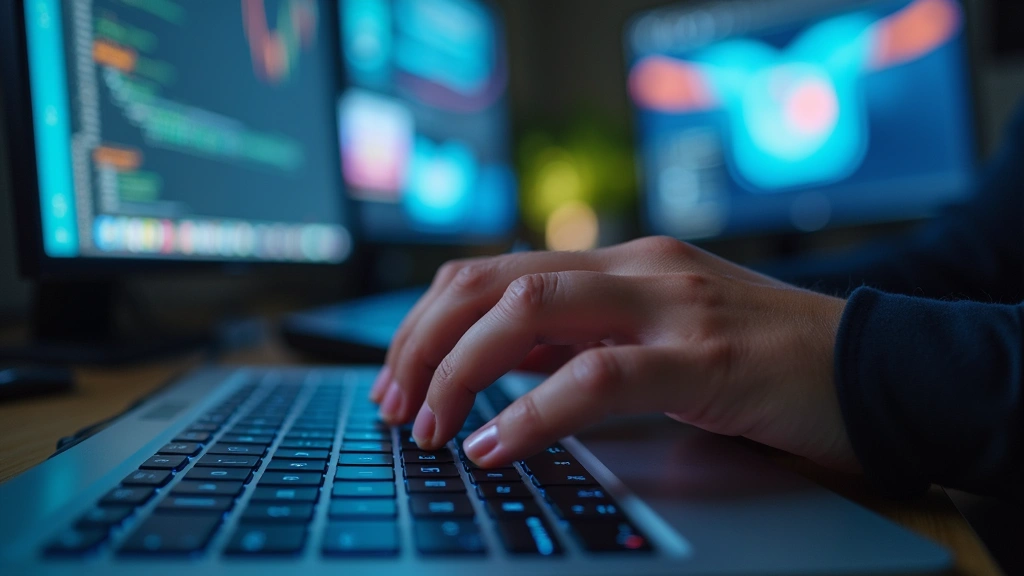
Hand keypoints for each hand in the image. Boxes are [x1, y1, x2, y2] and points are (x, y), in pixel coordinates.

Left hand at [370, 237, 858, 470]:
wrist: (874, 365)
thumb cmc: (761, 359)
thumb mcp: (657, 336)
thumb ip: (584, 339)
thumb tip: (496, 369)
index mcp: (619, 263)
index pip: (492, 272)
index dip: (428, 321)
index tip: (397, 375)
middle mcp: (634, 268)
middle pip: (489, 281)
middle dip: (423, 341)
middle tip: (394, 403)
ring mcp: (668, 304)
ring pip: (527, 309)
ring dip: (460, 368)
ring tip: (430, 425)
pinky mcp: (702, 356)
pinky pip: (595, 376)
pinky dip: (531, 411)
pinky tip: (494, 445)